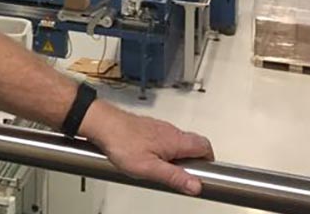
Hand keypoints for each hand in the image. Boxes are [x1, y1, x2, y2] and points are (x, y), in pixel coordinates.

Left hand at [79, 100, 214, 195]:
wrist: (101, 123)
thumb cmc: (122, 143)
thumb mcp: (149, 168)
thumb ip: (174, 177)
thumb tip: (196, 186)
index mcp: (176, 140)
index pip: (205, 146)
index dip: (209, 160)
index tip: (202, 174)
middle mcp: (170, 130)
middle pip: (192, 144)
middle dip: (191, 161)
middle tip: (181, 176)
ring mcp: (158, 127)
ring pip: (176, 142)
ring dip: (175, 156)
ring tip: (161, 170)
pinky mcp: (146, 127)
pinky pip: (161, 139)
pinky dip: (161, 150)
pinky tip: (147, 159)